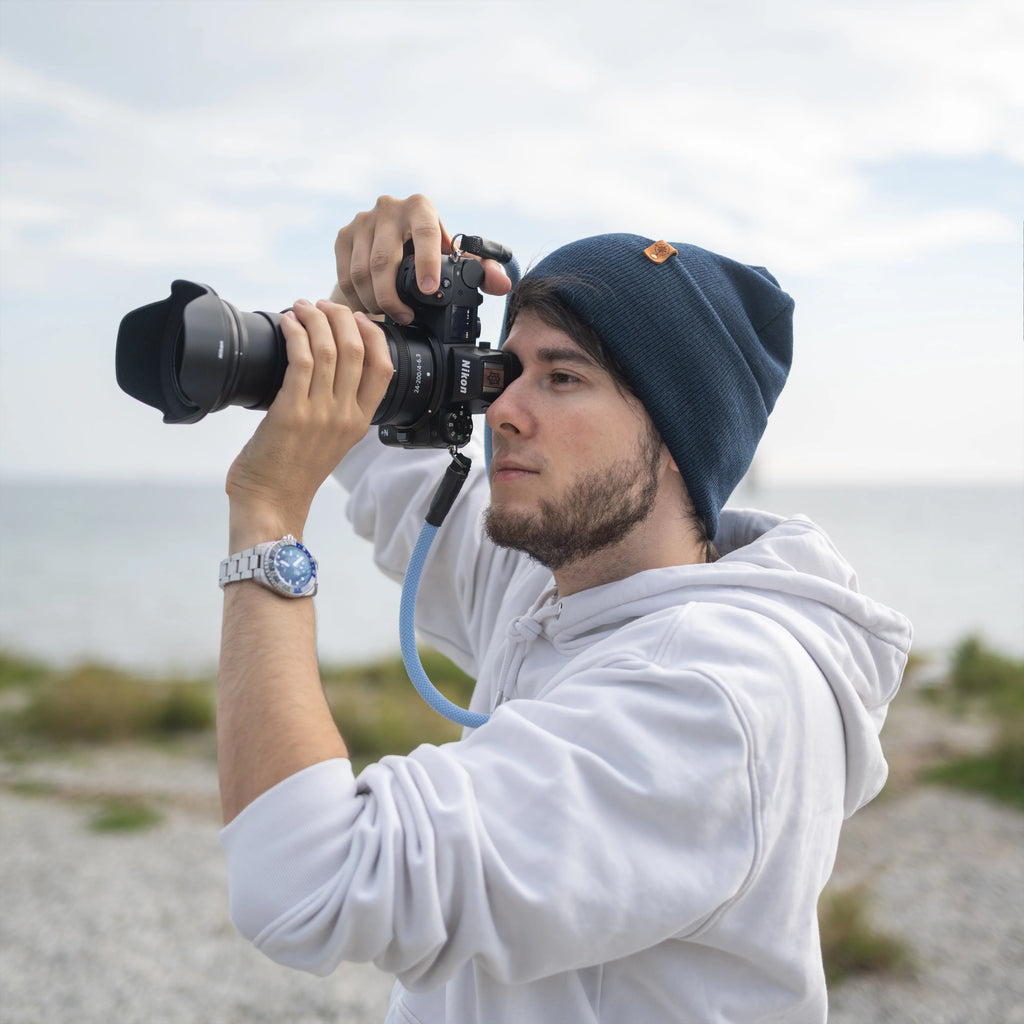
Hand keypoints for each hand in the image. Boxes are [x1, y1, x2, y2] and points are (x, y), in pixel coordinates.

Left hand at [225, 299, 392, 544]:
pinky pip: (300, 359)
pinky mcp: (291, 411)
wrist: (271, 503)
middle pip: (357, 349)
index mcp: (360, 422)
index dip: (374, 334)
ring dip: (314, 319)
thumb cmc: (292, 474)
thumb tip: (323, 371)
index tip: (358, 318)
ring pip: (329, 349)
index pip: (384, 367)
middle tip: (322, 304)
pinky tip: (287, 323)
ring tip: (301, 306)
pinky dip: (295, 333)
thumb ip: (334, 410)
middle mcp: (345, 415)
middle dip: (340, 316)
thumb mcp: (330, 441)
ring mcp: (321, 413)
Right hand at [334, 193, 511, 323]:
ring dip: (374, 302)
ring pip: (361, 272)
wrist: (391, 239)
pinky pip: (345, 276)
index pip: (425, 232)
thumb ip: (483, 271)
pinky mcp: (343, 236)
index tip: (429, 291)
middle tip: (405, 319)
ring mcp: (362, 220)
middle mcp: (389, 207)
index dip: (427, 262)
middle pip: (383, 260)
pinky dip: (356, 299)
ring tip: (387, 317)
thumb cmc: (430, 251)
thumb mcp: (456, 259)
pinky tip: (369, 310)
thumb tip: (502, 285)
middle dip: (393, 298)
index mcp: (421, 208)